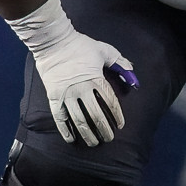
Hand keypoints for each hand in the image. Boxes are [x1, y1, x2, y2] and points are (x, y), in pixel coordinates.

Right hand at [33, 27, 135, 145]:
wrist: (53, 42)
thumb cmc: (80, 45)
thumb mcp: (104, 50)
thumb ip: (119, 62)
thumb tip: (132, 73)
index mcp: (95, 79)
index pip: (110, 102)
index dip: (117, 115)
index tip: (120, 125)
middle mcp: (81, 90)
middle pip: (96, 115)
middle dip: (104, 129)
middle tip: (109, 138)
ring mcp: (66, 95)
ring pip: (79, 120)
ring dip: (87, 134)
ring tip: (94, 143)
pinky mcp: (53, 97)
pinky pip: (60, 118)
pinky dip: (65, 130)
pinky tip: (71, 139)